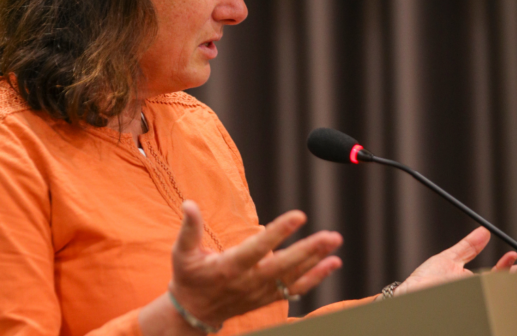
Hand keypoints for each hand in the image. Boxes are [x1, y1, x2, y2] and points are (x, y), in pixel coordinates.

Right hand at [168, 201, 342, 327]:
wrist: (194, 313)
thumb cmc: (188, 278)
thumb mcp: (182, 253)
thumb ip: (189, 228)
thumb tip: (189, 204)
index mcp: (229, 267)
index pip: (258, 248)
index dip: (279, 232)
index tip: (298, 216)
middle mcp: (248, 282)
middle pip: (284, 266)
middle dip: (309, 250)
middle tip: (330, 235)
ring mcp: (260, 292)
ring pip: (294, 277)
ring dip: (317, 260)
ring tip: (334, 241)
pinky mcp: (267, 298)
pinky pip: (296, 289)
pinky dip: (316, 277)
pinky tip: (332, 263)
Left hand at [397, 227, 516, 296]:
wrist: (412, 293)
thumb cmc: (426, 280)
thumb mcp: (449, 258)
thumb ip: (468, 246)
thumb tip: (484, 231)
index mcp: (473, 281)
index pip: (498, 274)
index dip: (509, 265)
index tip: (514, 254)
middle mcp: (477, 290)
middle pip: (506, 283)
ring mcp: (476, 297)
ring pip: (501, 290)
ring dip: (513, 278)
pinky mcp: (474, 303)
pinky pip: (490, 297)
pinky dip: (498, 286)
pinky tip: (501, 277)